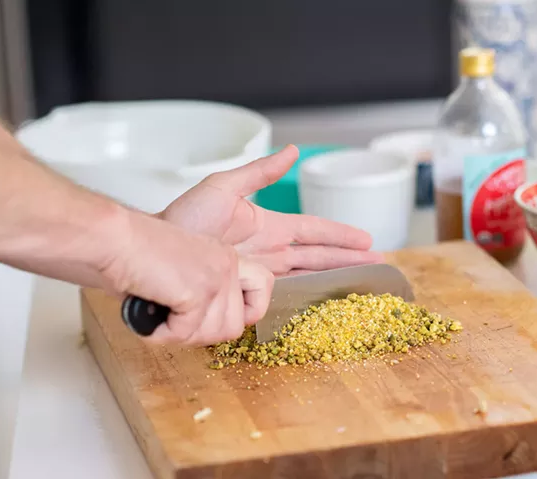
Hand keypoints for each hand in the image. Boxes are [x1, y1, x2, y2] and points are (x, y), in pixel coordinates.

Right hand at [101, 210, 273, 345]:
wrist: (115, 239)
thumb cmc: (134, 254)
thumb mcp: (182, 270)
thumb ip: (204, 296)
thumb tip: (205, 330)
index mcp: (225, 257)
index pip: (264, 286)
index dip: (249, 311)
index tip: (219, 316)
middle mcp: (226, 264)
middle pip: (234, 326)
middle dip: (201, 334)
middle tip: (174, 321)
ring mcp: (216, 277)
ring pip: (213, 335)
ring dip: (181, 336)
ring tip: (159, 315)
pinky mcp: (198, 290)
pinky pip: (185, 333)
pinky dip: (161, 333)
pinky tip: (149, 313)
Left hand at [158, 145, 383, 275]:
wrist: (159, 248)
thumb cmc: (185, 217)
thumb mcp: (224, 187)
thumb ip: (259, 172)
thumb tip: (291, 151)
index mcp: (269, 225)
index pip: (314, 230)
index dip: (340, 234)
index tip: (367, 240)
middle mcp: (269, 250)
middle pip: (318, 255)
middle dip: (348, 259)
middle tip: (378, 265)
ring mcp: (261, 272)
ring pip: (307, 275)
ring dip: (335, 277)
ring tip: (362, 281)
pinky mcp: (248, 291)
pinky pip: (284, 295)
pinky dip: (306, 297)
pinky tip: (323, 303)